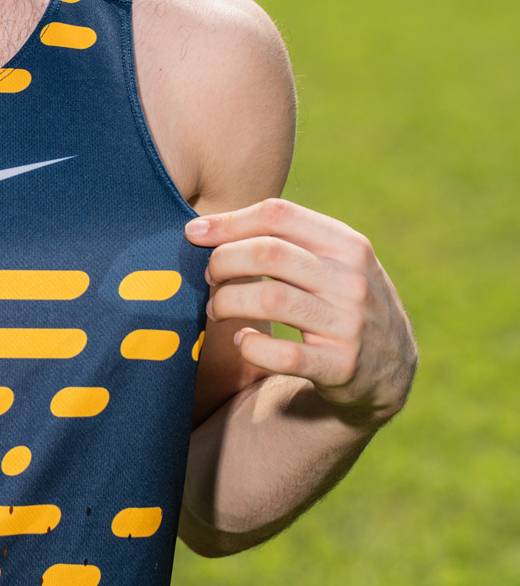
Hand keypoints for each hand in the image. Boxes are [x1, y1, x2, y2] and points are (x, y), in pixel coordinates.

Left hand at [185, 198, 416, 426]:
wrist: (390, 371)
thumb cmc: (340, 304)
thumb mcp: (334, 264)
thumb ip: (288, 241)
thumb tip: (207, 227)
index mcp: (349, 244)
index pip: (279, 215)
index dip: (228, 222)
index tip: (194, 234)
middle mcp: (353, 280)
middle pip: (268, 253)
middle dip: (223, 262)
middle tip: (208, 277)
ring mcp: (350, 324)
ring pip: (269, 299)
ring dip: (227, 302)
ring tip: (215, 310)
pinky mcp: (342, 367)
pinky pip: (282, 354)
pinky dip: (251, 346)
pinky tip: (243, 341)